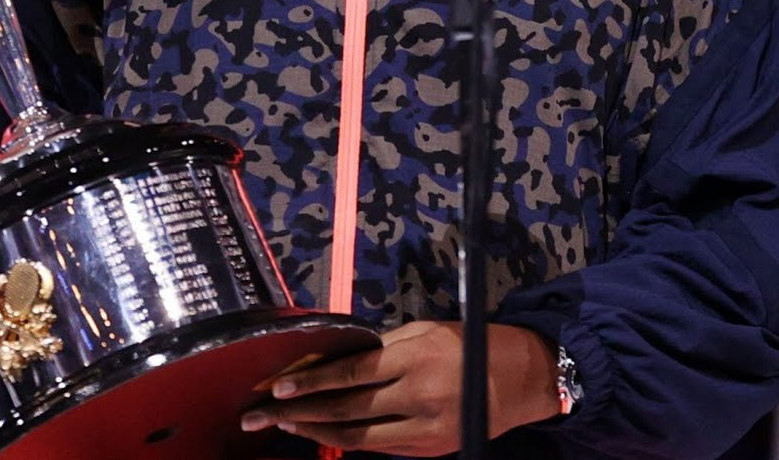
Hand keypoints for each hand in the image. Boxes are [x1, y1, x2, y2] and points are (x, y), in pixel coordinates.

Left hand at [238, 321, 561, 456]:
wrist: (519, 381)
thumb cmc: (467, 345)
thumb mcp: (425, 330)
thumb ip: (382, 346)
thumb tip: (335, 356)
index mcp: (415, 358)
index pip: (351, 373)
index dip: (311, 383)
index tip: (276, 388)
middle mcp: (417, 396)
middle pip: (345, 409)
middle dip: (297, 412)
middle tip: (259, 415)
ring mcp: (422, 429)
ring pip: (356, 436)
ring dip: (314, 431)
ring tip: (281, 426)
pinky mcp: (428, 450)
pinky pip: (376, 446)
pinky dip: (344, 440)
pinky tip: (321, 433)